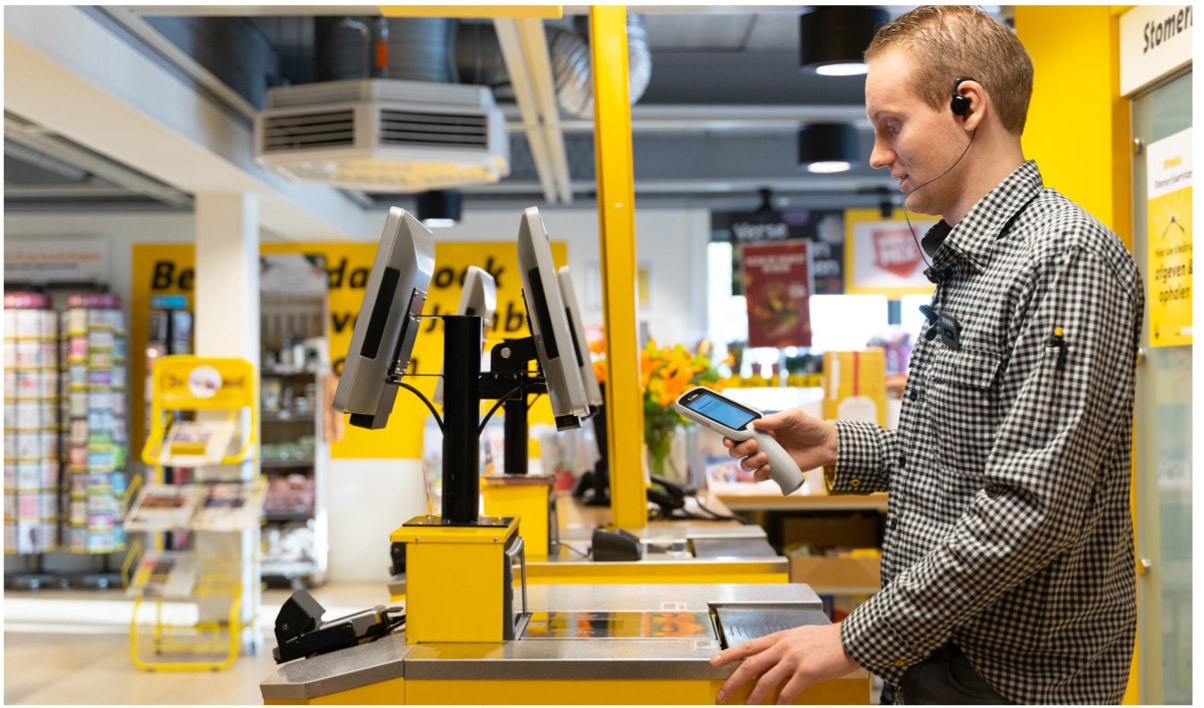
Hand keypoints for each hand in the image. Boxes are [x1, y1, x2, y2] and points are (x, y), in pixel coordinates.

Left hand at [710, 622, 858, 704]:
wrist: (850, 639)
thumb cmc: (826, 639)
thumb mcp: (798, 636)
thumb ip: (782, 646)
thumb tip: (768, 657)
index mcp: (779, 637)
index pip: (747, 646)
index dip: (728, 655)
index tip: (713, 662)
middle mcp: (783, 647)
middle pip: (750, 665)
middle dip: (732, 681)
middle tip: (722, 694)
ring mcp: (794, 659)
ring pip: (765, 680)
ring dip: (753, 696)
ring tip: (746, 706)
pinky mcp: (807, 671)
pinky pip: (788, 691)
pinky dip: (780, 702)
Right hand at [724, 409, 836, 482]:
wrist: (827, 444)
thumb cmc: (809, 427)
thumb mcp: (793, 416)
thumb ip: (774, 420)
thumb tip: (755, 424)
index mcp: (761, 430)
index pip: (738, 433)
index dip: (729, 437)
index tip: (729, 438)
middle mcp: (761, 444)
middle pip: (737, 450)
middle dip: (739, 449)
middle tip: (754, 444)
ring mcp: (767, 458)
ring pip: (746, 464)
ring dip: (750, 461)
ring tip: (765, 457)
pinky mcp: (776, 471)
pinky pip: (759, 476)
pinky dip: (760, 474)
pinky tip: (769, 467)